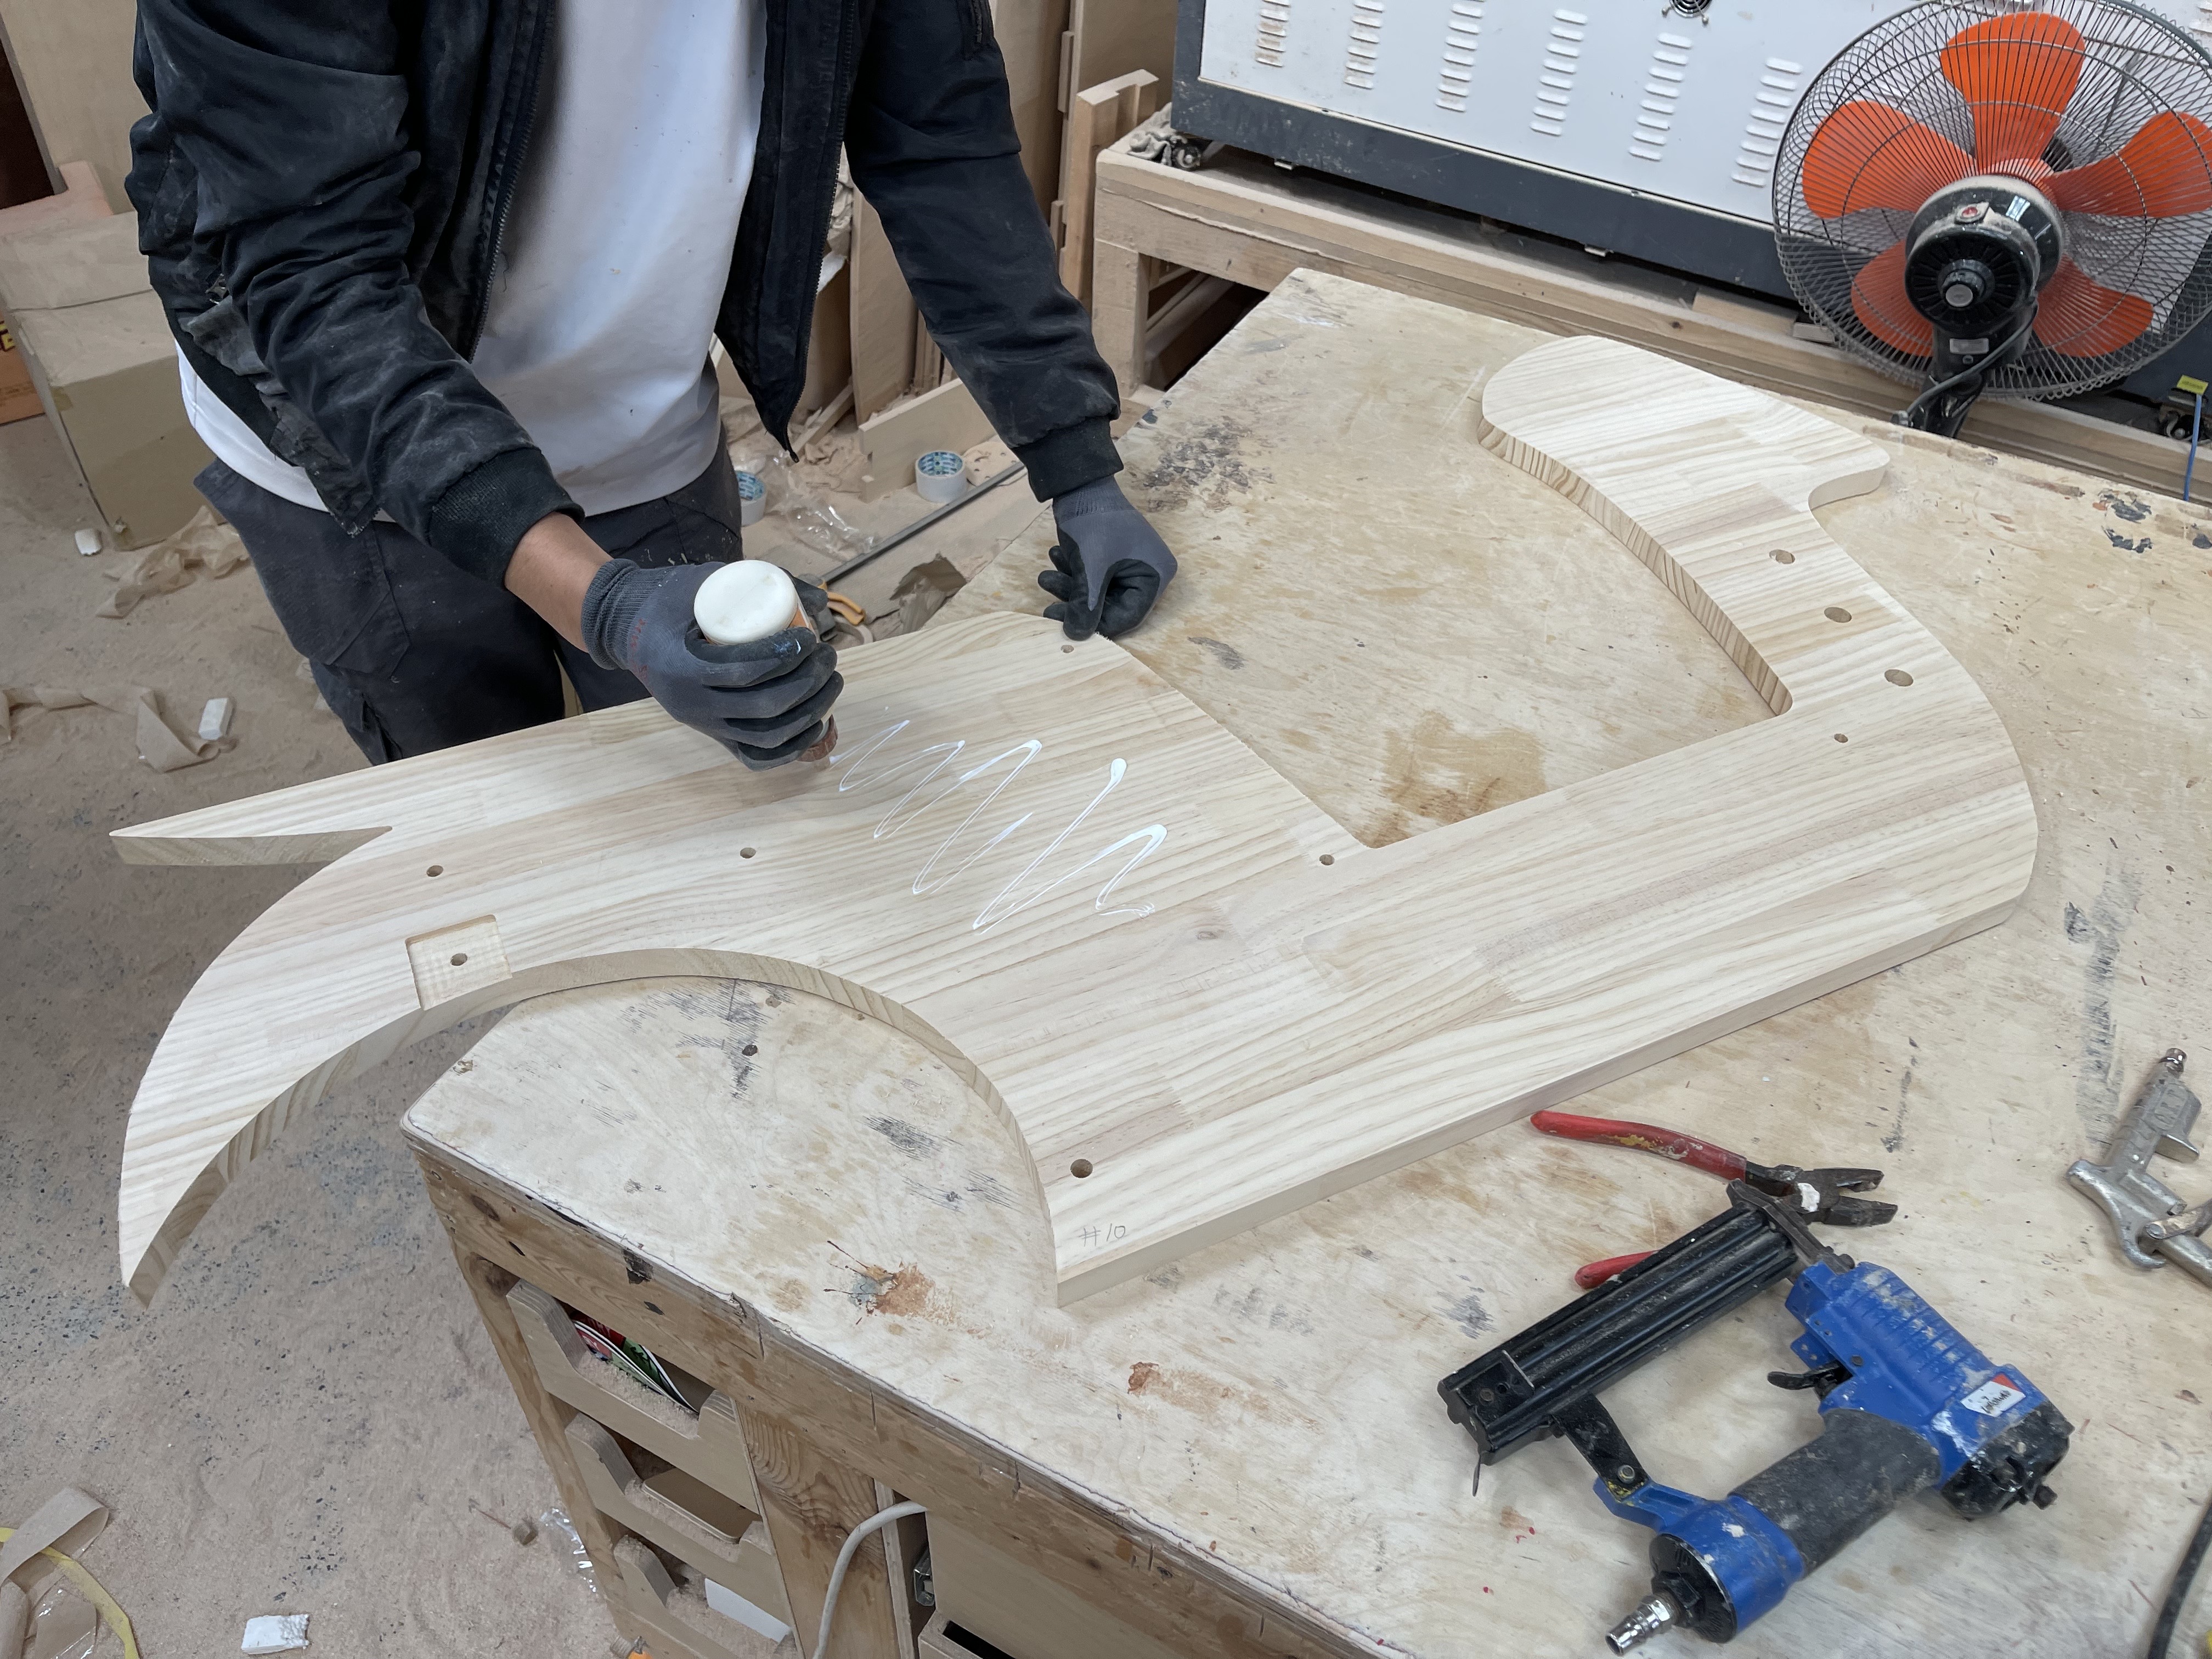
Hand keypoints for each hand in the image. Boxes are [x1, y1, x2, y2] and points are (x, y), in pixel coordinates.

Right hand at [580, 559, 841, 768]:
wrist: (627, 630)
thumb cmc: (668, 600)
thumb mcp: (705, 579)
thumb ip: (757, 581)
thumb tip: (817, 599)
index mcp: (682, 665)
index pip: (745, 670)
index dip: (786, 656)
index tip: (811, 637)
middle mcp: (690, 703)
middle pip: (764, 705)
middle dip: (807, 683)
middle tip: (827, 657)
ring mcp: (702, 724)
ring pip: (766, 734)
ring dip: (809, 712)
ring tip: (831, 682)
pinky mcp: (712, 735)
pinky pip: (755, 757)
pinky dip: (791, 748)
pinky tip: (816, 724)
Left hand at [1038, 476, 1176, 639]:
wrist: (1079, 481)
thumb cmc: (1094, 521)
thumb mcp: (1090, 567)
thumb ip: (1085, 605)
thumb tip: (1076, 637)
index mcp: (1157, 574)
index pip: (1129, 616)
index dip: (1096, 625)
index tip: (1064, 624)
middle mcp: (1149, 572)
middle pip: (1111, 606)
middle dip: (1077, 602)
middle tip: (1048, 604)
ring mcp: (1130, 564)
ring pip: (1098, 592)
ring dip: (1070, 587)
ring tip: (1045, 575)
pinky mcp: (1112, 557)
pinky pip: (1093, 577)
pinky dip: (1074, 573)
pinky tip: (1055, 558)